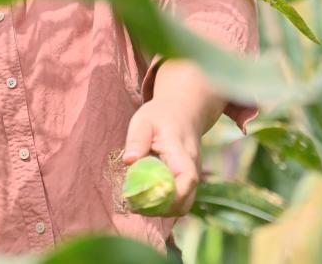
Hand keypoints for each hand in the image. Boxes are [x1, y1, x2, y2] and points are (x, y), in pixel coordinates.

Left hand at [122, 99, 201, 216]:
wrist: (182, 112)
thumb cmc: (160, 116)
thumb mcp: (144, 121)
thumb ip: (137, 140)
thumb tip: (129, 161)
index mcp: (182, 152)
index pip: (187, 179)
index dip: (170, 196)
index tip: (146, 201)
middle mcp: (192, 168)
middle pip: (185, 200)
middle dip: (160, 210)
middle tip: (133, 205)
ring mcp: (192, 177)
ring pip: (183, 205)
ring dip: (161, 210)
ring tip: (136, 204)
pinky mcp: (187, 182)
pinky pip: (179, 201)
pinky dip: (163, 205)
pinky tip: (144, 198)